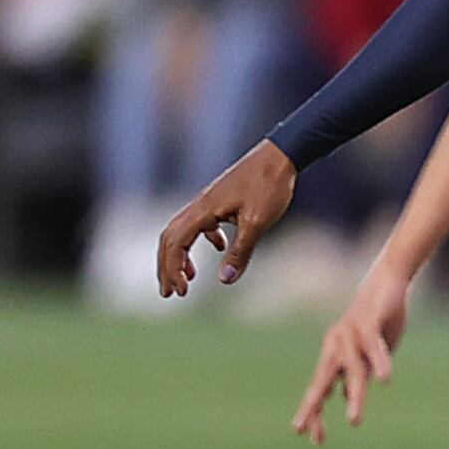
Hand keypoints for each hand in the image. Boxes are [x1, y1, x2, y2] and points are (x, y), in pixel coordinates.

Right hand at [158, 141, 297, 297]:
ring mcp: (208, 201)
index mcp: (202, 211)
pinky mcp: (221, 199)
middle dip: (167, 267)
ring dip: (181, 255)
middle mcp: (199, 205)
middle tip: (170, 293)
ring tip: (189, 277)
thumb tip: (225, 280)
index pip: (174, 244)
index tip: (182, 292)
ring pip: (183, 231)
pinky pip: (202, 222)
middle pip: (170, 239)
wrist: (281, 155)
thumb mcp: (257, 222)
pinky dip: (203, 239)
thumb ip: (241, 251)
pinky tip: (220, 248)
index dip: (173, 270)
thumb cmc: (269, 185)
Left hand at [295, 265, 413, 443]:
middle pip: (322, 381)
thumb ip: (357, 371)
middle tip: (301, 430)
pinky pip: (374, 346)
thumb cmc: (379, 319)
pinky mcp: (369, 321)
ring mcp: (351, 334)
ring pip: (352, 371)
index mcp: (335, 355)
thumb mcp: (368, 352)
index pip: (321, 389)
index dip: (316, 413)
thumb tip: (348, 396)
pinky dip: (380, 362)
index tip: (314, 439)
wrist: (388, 281)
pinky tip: (384, 379)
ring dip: (354, 396)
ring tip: (354, 420)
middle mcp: (336, 346)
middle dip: (312, 406)